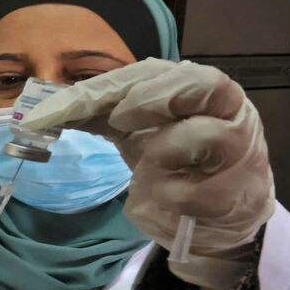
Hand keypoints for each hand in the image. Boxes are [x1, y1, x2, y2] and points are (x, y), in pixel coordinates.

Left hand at [19, 59, 274, 289]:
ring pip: (207, 134)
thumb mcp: (137, 133)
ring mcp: (240, 150)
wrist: (216, 216)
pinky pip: (201, 191)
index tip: (79, 101)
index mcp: (201, 90)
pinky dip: (172, 195)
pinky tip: (167, 196)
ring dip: (166, 150)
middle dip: (155, 98)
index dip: (116, 85)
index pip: (160, 72)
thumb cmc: (178, 163)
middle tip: (119, 119)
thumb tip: (48, 109)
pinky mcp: (240, 192)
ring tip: (151, 165)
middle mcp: (229, 111)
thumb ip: (103, 116)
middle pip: (206, 83)